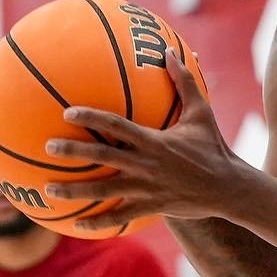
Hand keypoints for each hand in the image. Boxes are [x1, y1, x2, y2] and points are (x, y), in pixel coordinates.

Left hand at [44, 52, 243, 229]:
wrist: (229, 187)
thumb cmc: (213, 147)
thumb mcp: (201, 112)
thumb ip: (184, 81)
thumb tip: (169, 50)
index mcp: (154, 140)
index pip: (116, 125)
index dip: (91, 117)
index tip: (67, 112)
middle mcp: (146, 164)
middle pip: (102, 156)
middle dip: (73, 151)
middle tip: (48, 146)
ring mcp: (146, 188)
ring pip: (104, 191)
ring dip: (75, 191)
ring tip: (49, 190)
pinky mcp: (151, 207)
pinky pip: (120, 217)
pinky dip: (98, 223)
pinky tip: (77, 226)